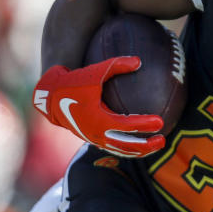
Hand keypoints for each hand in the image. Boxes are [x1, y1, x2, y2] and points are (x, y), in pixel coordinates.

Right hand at [33, 56, 164, 156]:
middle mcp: (97, 133)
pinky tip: (142, 143)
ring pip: (122, 150)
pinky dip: (129, 148)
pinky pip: (115, 148)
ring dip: (140, 150)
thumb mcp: (95, 71)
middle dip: (147, 145)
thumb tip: (139, 61)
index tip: (160, 122)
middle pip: (127, 145)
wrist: (50, 97)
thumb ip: (116, 65)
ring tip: (157, 145)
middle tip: (162, 139)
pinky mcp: (93, 139)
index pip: (126, 126)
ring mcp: (95, 139)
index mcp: (98, 119)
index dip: (144, 125)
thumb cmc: (73, 82)